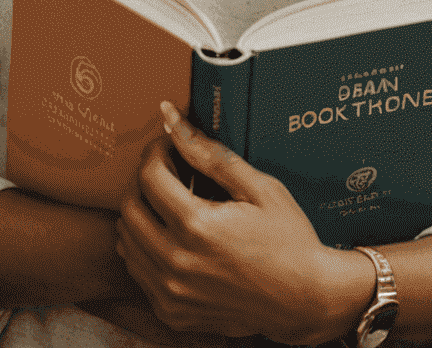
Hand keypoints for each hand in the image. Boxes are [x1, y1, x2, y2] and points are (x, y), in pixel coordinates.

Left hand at [114, 102, 367, 345]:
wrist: (305, 300)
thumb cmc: (288, 239)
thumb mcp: (259, 187)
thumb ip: (210, 154)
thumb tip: (171, 119)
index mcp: (198, 226)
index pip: (149, 176)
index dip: (156, 151)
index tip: (170, 146)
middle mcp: (178, 263)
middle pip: (130, 208)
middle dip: (144, 180)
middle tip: (170, 172)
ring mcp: (172, 293)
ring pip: (126, 241)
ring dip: (142, 214)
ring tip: (172, 203)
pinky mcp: (172, 312)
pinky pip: (138, 272)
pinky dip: (146, 248)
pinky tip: (172, 236)